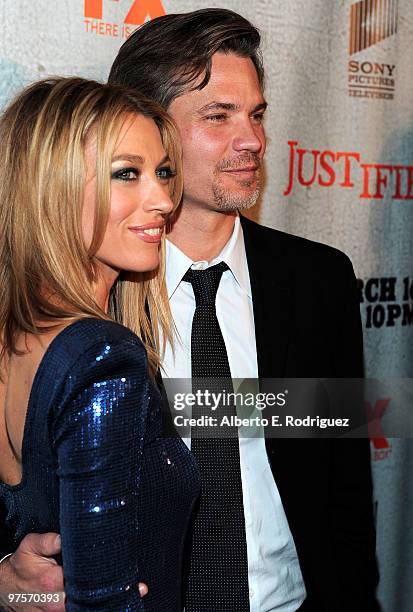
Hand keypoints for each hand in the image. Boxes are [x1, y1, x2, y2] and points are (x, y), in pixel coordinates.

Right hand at [0, 532, 148, 610]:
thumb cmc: (22, 565)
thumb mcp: (31, 546)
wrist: (5, 589)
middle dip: (112, 593)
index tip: (129, 577)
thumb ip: (50, 540)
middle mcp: (56, 603)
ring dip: (106, 603)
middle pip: (89, 600)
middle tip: (138, 587)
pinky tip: (110, 602)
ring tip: (131, 594)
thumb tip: (69, 535)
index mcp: (52, 582)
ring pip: (85, 610)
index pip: (85, 580)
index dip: (106, 578)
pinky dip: (94, 608)